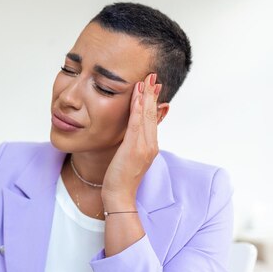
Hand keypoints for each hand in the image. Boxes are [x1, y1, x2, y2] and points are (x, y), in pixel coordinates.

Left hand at [101, 73, 161, 207]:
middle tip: (153, 75)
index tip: (153, 85)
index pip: (153, 118)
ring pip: (146, 116)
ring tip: (146, 80)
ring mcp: (144, 147)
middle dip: (152, 93)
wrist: (119, 196)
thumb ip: (134, 142)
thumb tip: (135, 131)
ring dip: (146, 96)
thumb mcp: (129, 157)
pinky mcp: (134, 149)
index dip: (153, 100)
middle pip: (152, 114)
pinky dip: (138, 109)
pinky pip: (136, 125)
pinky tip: (137, 96)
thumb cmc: (120, 179)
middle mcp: (151, 145)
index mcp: (150, 146)